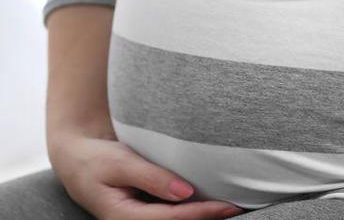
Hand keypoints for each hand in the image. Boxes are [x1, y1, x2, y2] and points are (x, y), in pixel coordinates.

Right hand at [49, 133, 241, 219]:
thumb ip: (152, 177)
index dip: (200, 213)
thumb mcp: (120, 163)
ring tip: (234, 207)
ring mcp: (138, 219)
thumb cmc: (96, 158)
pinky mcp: (145, 212)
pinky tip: (214, 204)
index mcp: (121, 217)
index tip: (227, 206)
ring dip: (202, 217)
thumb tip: (185, 193)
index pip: (170, 219)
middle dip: (207, 219)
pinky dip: (193, 210)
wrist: (76, 157)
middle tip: (240, 208)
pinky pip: (172, 216)